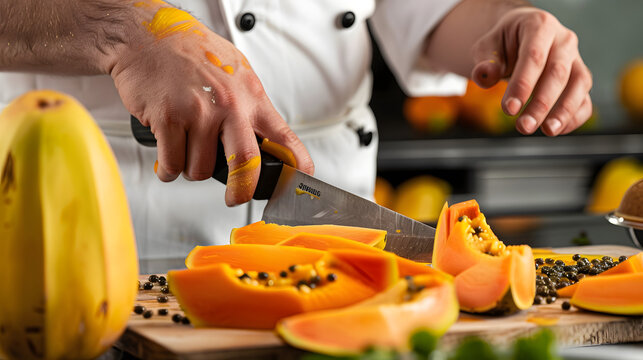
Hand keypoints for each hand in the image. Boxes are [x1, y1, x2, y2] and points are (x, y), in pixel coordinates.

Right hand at [110, 5, 312, 205]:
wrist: (150, 36)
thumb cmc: (193, 53)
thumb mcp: (237, 73)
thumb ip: (251, 106)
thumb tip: (263, 140)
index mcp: (251, 97)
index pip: (285, 138)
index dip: (298, 166)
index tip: (300, 183)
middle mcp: (229, 106)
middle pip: (246, 164)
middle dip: (242, 191)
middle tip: (237, 197)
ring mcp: (199, 113)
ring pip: (200, 169)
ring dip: (191, 168)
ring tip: (187, 148)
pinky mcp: (169, 119)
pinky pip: (172, 164)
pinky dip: (167, 169)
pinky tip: (168, 154)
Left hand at [470, 7, 592, 135]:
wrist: (520, 37)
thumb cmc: (503, 43)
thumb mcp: (487, 46)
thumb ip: (485, 62)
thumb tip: (484, 76)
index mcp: (539, 25)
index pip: (534, 57)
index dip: (522, 85)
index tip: (509, 109)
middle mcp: (563, 40)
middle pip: (557, 73)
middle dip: (541, 104)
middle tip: (524, 127)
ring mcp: (575, 59)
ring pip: (579, 84)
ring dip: (564, 111)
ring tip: (548, 131)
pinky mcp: (580, 78)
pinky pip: (585, 98)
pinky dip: (575, 116)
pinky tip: (558, 130)